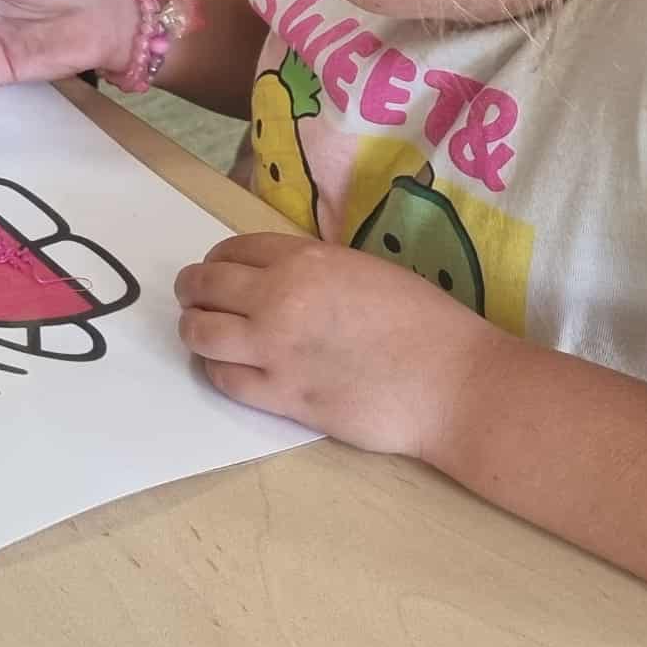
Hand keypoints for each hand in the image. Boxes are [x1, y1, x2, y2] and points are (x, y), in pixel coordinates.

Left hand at [175, 233, 501, 457]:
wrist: (454, 383)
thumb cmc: (424, 323)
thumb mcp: (364, 269)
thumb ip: (312, 269)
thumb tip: (275, 277)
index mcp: (303, 259)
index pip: (231, 249)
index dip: (217, 261)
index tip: (217, 272)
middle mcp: (279, 297)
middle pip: (204, 285)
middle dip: (193, 290)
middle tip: (195, 300)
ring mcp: (276, 349)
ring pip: (199, 332)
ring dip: (194, 329)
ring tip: (202, 333)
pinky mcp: (282, 396)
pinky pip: (223, 379)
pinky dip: (216, 370)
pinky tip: (226, 367)